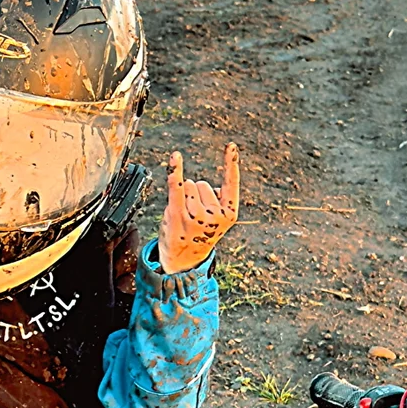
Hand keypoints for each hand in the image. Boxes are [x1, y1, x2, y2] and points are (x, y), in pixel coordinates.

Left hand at [160, 144, 240, 273]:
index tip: (230, 146)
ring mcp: (197, 216)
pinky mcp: (178, 215)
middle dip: (195, 194)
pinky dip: (175, 170)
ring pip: (188, 185)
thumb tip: (201, 186)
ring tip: (183, 217)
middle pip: (202, 184)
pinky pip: (177, 186)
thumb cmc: (199, 236)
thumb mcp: (217, 221)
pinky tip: (176, 157)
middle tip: (192, 217)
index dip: (230, 164)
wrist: (183, 262)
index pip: (231, 183)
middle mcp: (215, 215)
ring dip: (183, 197)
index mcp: (229, 214)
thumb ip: (217, 201)